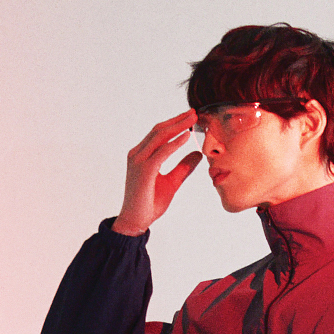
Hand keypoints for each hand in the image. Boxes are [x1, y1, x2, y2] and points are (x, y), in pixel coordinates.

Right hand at [112, 109, 201, 235]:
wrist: (136, 221)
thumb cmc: (150, 204)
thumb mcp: (172, 183)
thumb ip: (183, 168)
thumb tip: (197, 154)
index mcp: (142, 155)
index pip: (159, 133)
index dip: (175, 123)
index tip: (191, 118)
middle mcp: (137, 154)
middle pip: (159, 130)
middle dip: (177, 120)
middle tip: (194, 112)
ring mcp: (138, 161)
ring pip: (159, 136)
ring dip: (178, 126)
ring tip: (193, 119)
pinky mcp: (144, 170)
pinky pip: (161, 152)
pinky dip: (174, 143)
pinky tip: (186, 137)